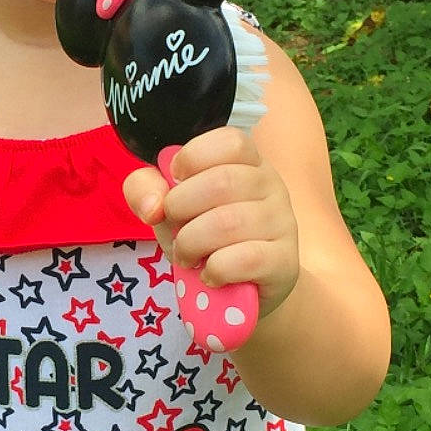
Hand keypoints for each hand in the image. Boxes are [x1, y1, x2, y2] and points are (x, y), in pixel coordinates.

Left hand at [123, 128, 299, 316]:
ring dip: (192, 244)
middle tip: (175, 230)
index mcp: (247, 162)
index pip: (231, 141)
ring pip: (228, 223)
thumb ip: (145, 189)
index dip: (193, 158)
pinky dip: (214, 269)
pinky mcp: (284, 261)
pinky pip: (245, 259)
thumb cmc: (205, 238)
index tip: (175, 182)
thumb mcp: (170, 208)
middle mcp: (271, 185)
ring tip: (187, 257)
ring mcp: (282, 222)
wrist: (243, 288)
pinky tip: (210, 275)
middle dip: (181, 208)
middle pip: (222, 182)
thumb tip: (152, 206)